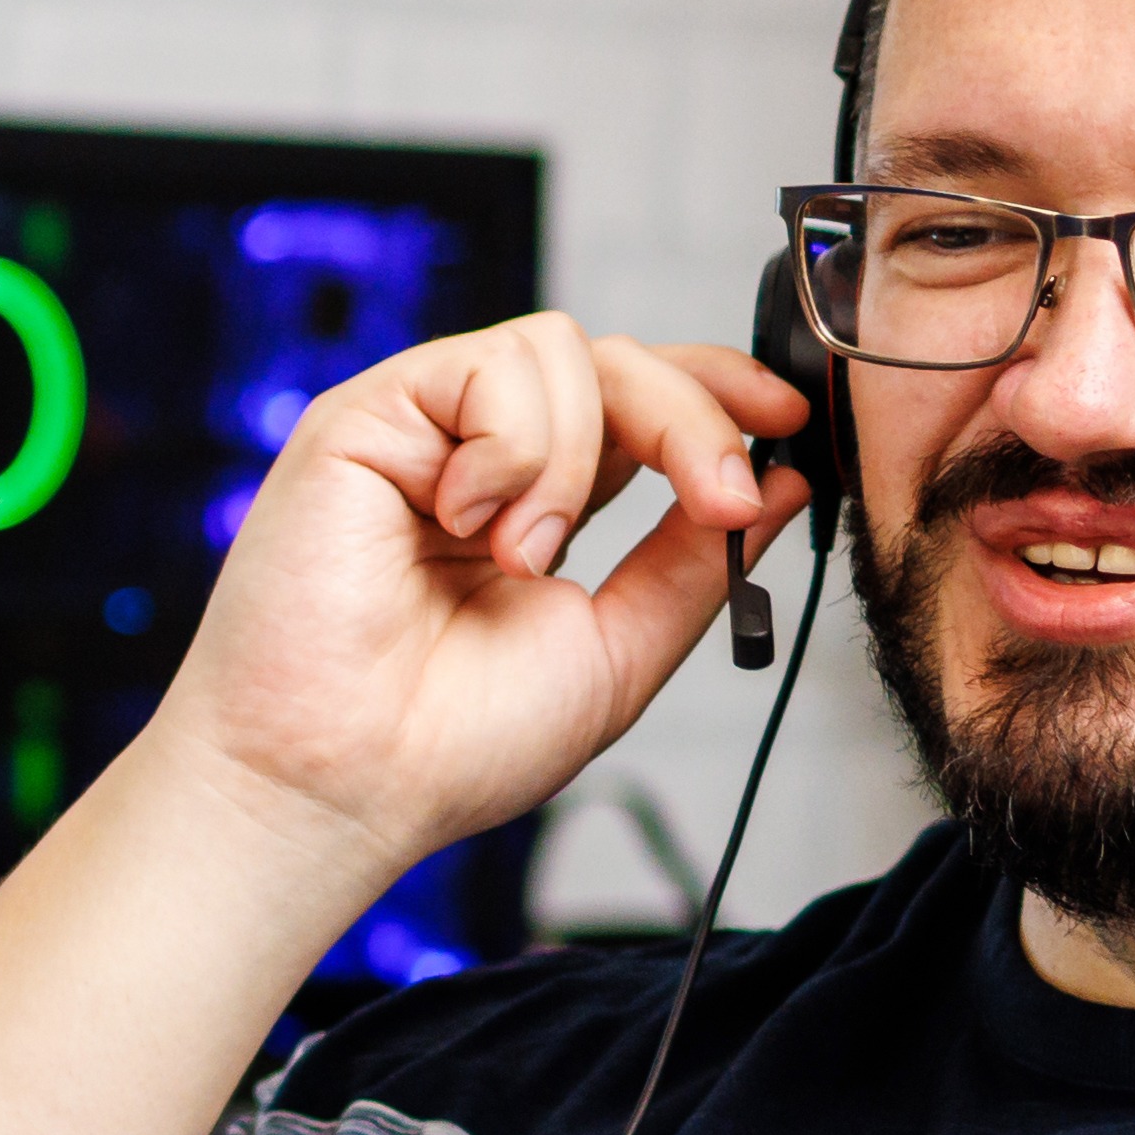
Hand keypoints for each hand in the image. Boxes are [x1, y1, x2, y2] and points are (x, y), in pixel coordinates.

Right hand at [150, 315, 808, 881]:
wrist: (344, 785)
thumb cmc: (448, 744)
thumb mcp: (619, 650)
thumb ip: (695, 562)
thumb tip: (783, 484)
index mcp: (539, 503)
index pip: (638, 404)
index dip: (716, 392)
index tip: (790, 418)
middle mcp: (478, 457)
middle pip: (616, 360)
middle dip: (691, 419)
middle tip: (723, 500)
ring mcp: (421, 432)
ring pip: (557, 349)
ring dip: (574, 460)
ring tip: (524, 558)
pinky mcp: (366, 417)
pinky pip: (487, 366)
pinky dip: (512, 448)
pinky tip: (469, 523)